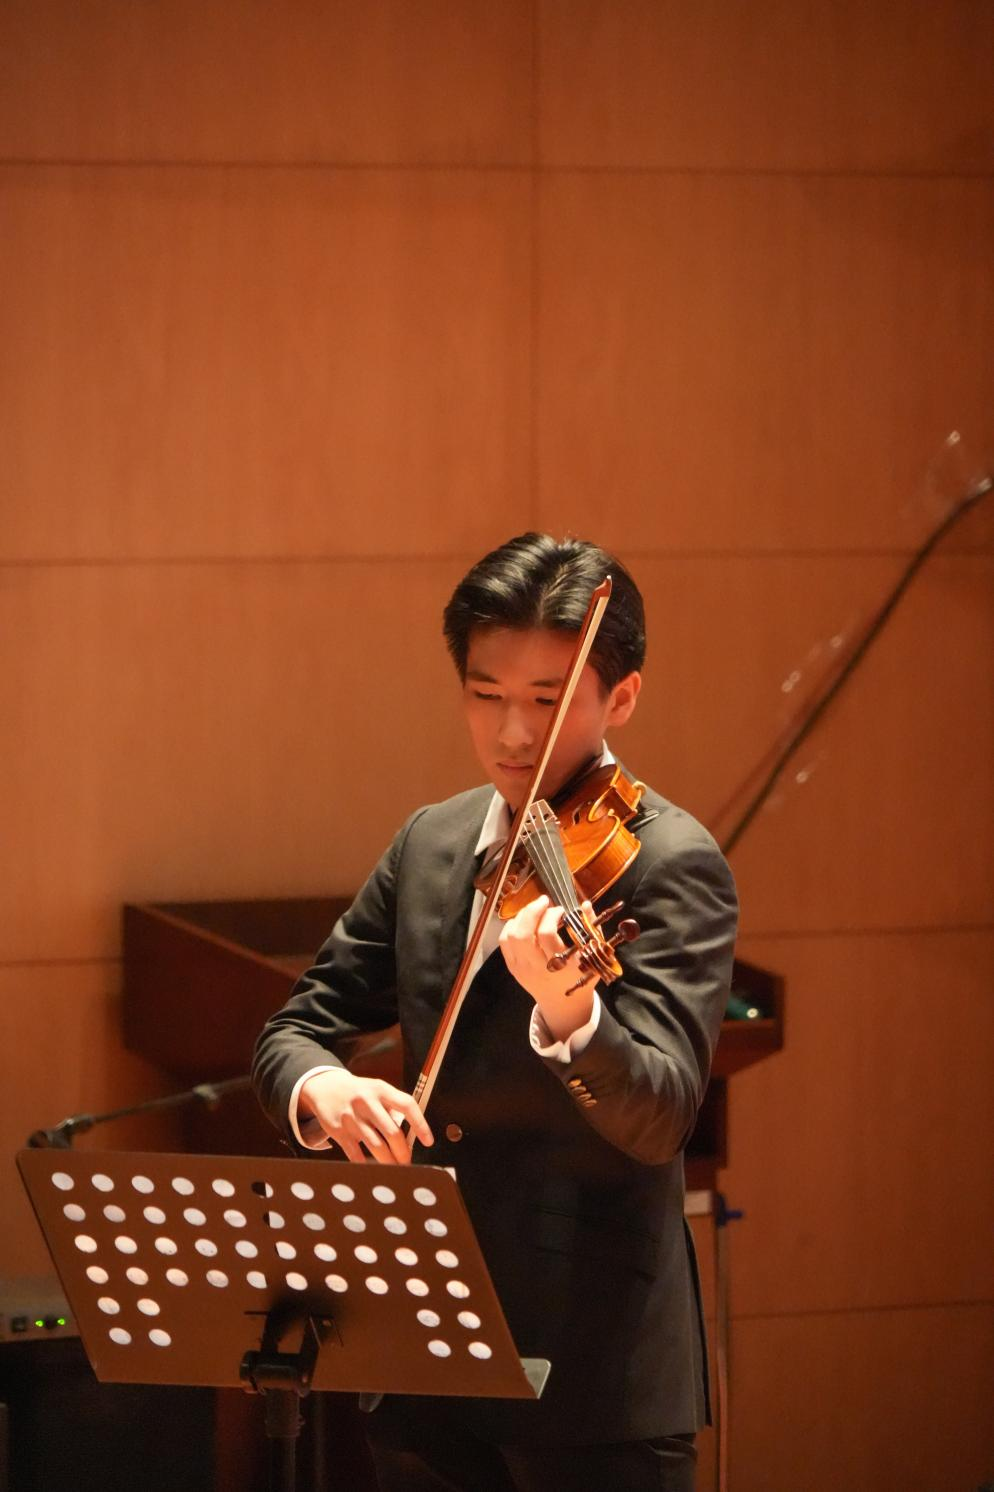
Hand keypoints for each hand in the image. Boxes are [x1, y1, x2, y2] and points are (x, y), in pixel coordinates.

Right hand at [298, 1069, 432, 1164]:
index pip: (406, 1105)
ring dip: (389, 1162)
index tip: (428, 1141)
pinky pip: (356, 1154)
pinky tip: (372, 1169)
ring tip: (395, 1168)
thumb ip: (393, 1108)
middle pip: (392, 1132)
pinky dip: (365, 1164)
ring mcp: (352, 1117)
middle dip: (403, 1152)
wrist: (325, 1087)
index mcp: (380, 1089)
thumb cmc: (359, 1092)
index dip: (420, 1124)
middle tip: (407, 1162)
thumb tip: (412, 1136)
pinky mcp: (338, 1131)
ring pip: (376, 1146)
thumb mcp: (377, 1090)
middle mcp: (366, 1102)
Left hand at [498, 894, 595, 1040]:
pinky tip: (523, 921)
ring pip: (510, 936)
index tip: (561, 910)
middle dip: (532, 911)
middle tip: (544, 901)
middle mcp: (537, 967)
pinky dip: (511, 926)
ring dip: (521, 917)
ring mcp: (521, 968)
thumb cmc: (581, 978)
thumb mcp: (593, 956)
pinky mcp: (512, 967)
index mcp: (560, 966)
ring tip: (535, 910)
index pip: (546, 934)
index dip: (551, 915)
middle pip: (522, 933)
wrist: (563, 1004)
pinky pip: (504, 941)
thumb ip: (590, 929)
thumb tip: (585, 904)